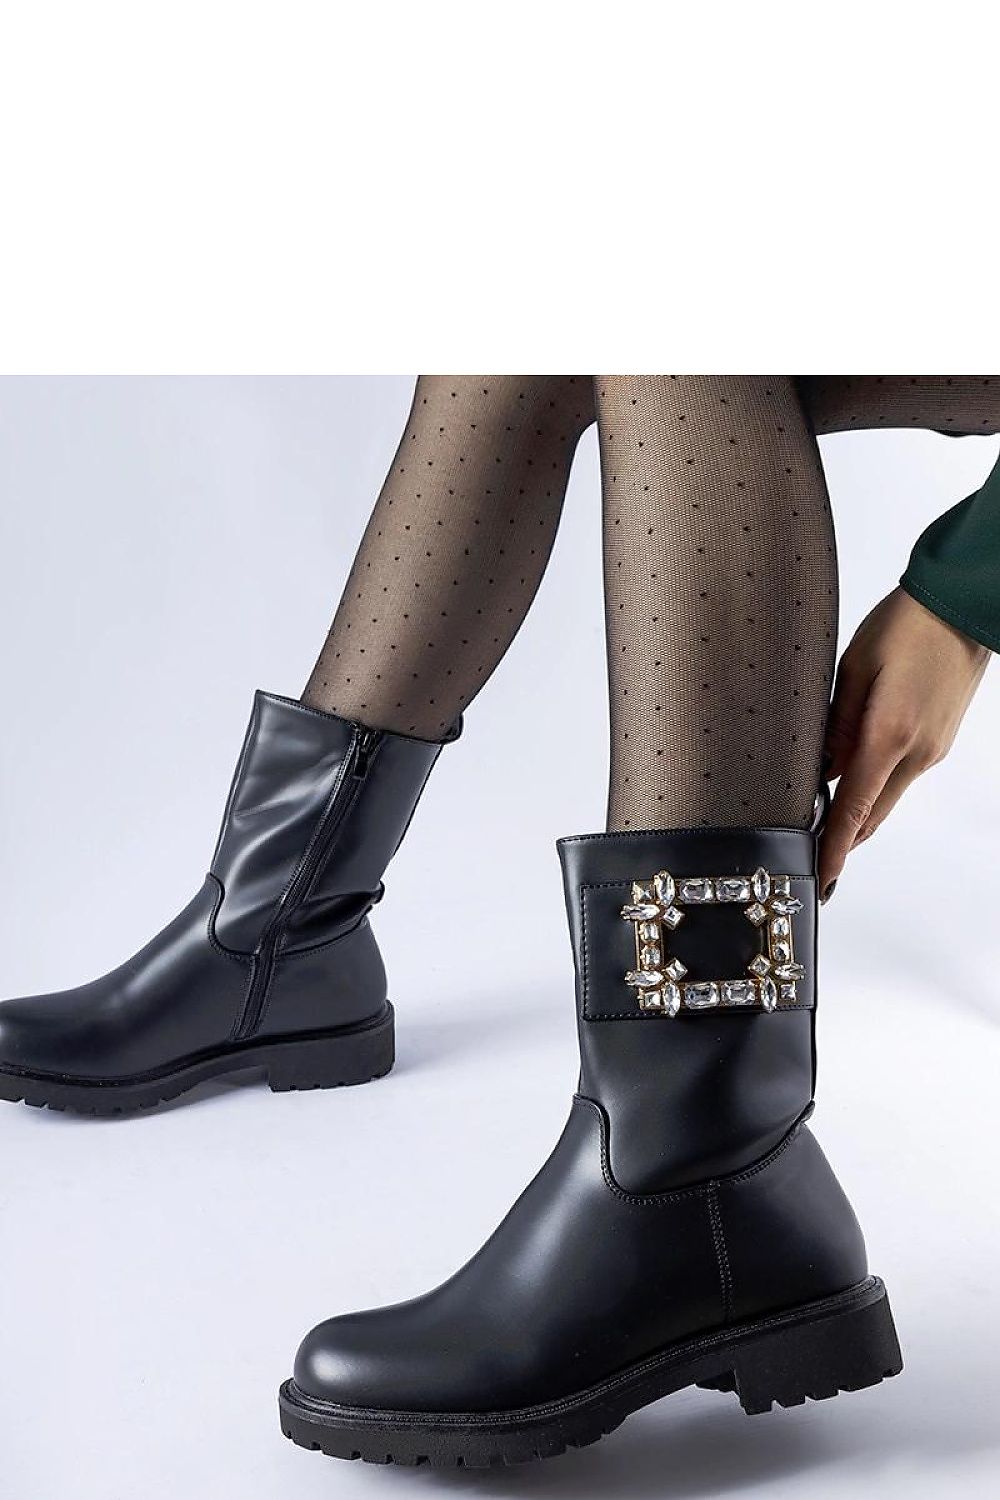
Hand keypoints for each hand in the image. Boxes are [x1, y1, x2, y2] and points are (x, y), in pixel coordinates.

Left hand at [819, 587, 989, 897]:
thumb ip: (836, 725)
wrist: (961, 606)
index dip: (836, 847)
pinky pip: (901, 774)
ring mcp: (933, 749)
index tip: (823, 875)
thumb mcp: (853, 669)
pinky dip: (875, 782)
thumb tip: (822, 769)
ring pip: (887, 795)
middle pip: (873, 813)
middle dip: (844, 837)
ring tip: (824, 813)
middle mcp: (917, 752)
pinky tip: (854, 769)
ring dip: (858, 807)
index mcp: (889, 736)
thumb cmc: (906, 625)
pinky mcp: (939, 739)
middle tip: (815, 853)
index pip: (854, 809)